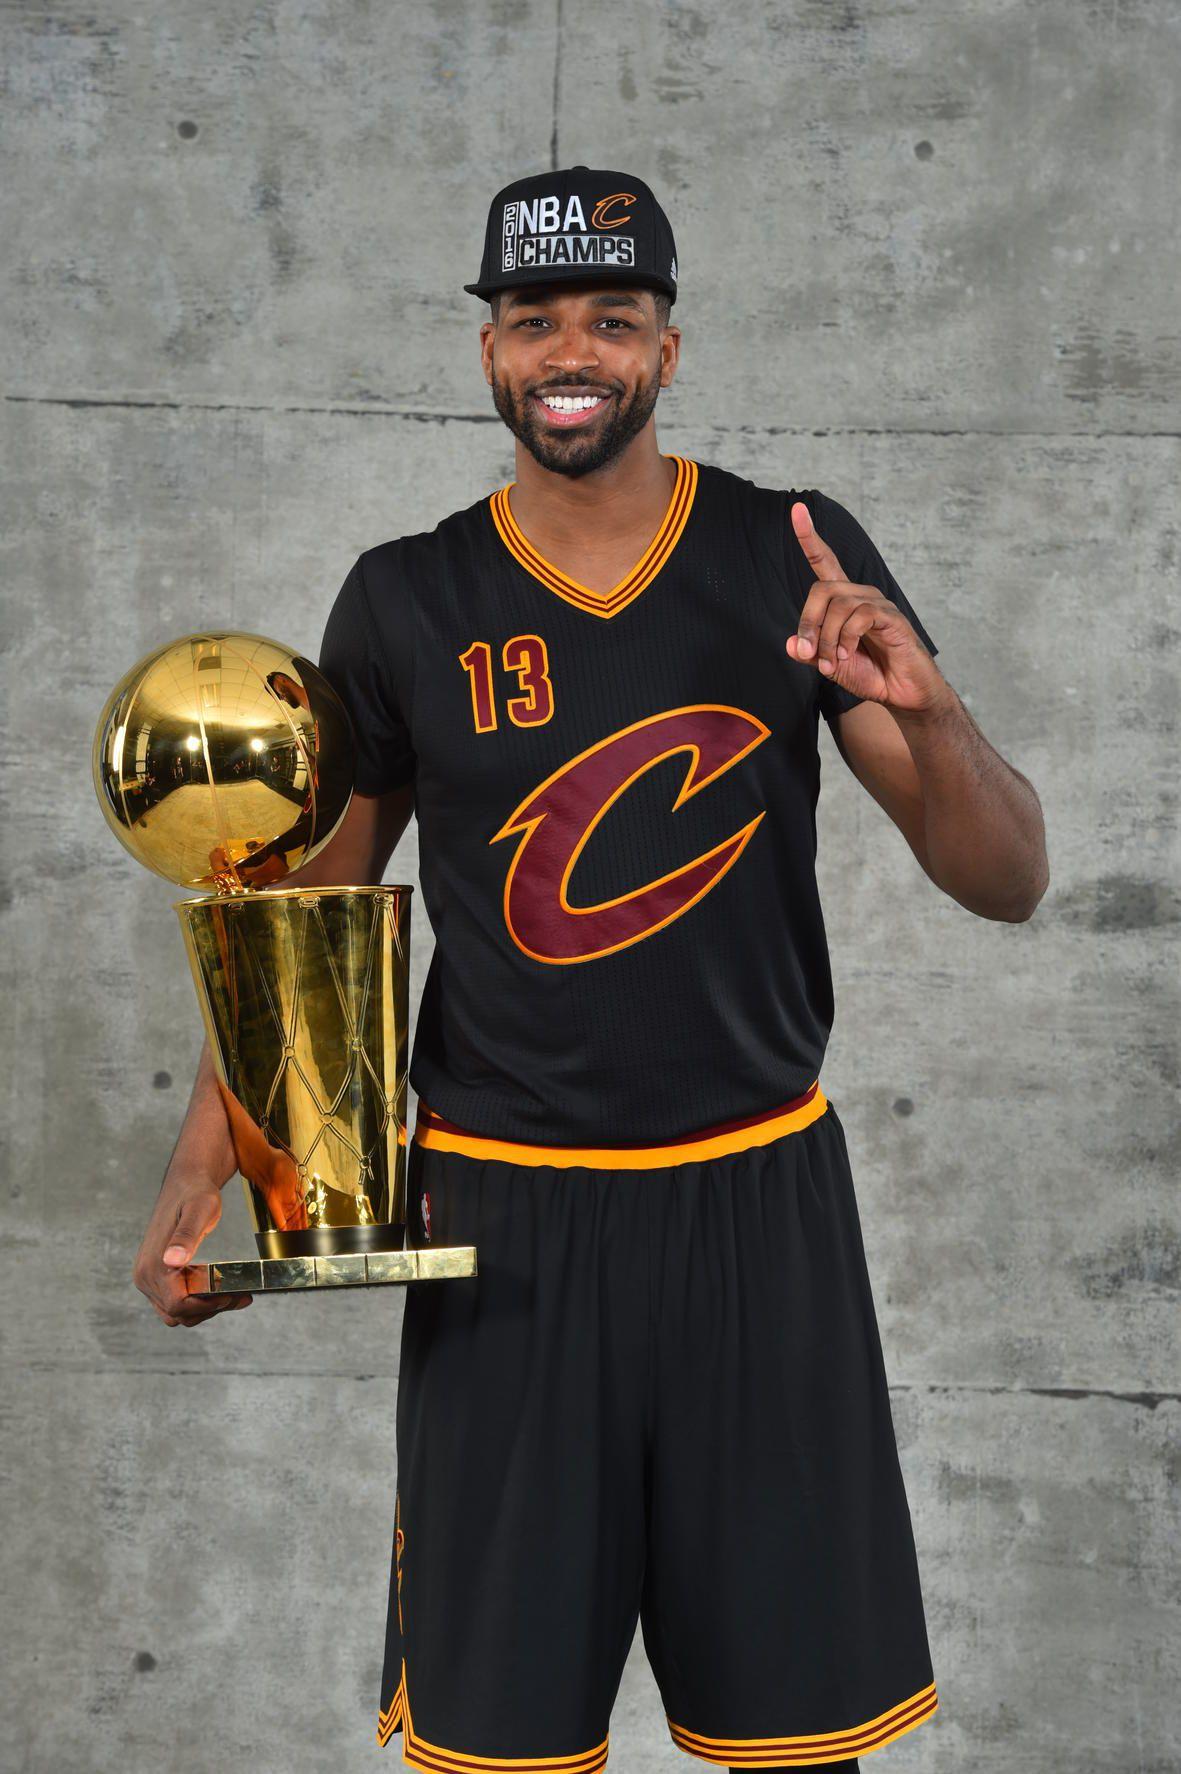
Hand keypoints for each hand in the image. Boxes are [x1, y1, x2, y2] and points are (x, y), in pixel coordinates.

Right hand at [133, 1177, 252, 1326]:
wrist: (186, 1182)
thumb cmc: (195, 1193)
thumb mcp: (200, 1210)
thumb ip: (187, 1236)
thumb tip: (173, 1260)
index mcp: (153, 1264)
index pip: (178, 1305)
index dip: (206, 1306)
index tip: (232, 1295)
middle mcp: (145, 1275)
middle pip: (178, 1313)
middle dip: (210, 1309)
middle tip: (241, 1296)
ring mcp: (148, 1278)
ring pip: (176, 1312)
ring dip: (204, 1310)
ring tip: (235, 1295)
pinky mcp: (156, 1277)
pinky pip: (174, 1302)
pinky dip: (196, 1303)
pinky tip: (220, 1291)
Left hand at [785, 501, 944, 712]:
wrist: (904, 694)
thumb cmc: (871, 675)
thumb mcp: (831, 666)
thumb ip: (811, 654)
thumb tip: (790, 644)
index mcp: (845, 601)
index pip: (824, 562)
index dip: (809, 537)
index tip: (796, 510)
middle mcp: (861, 596)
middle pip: (822, 590)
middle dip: (808, 622)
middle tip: (808, 653)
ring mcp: (878, 604)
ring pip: (839, 605)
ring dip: (827, 638)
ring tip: (831, 662)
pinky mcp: (892, 618)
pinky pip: (861, 616)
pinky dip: (846, 639)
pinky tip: (846, 655)